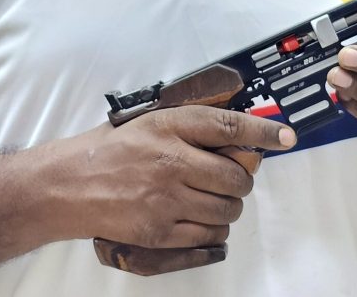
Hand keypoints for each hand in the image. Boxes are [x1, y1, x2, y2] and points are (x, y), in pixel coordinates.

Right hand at [69, 105, 295, 249]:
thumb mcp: (152, 122)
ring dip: (228, 205)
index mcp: (169, 127)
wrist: (71, 184)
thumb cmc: (112, 150)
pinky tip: (200, 217)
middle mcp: (171, 161)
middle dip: (241, 178)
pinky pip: (209, 234)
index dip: (264, 130)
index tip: (285, 136)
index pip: (229, 125)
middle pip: (236, 176)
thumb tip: (239, 136)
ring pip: (227, 209)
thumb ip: (193, 127)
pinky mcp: (160, 231)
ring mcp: (166, 199)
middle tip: (230, 177)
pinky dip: (213, 228)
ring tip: (212, 198)